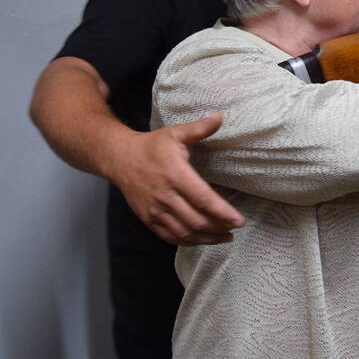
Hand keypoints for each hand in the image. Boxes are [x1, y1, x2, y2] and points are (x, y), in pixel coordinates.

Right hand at [109, 114, 245, 245]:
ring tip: (225, 236)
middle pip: (196, 220)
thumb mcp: (175, 133)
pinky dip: (188, 241)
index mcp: (175, 174)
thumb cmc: (152, 146)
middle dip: (219, 228)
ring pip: (184, 232)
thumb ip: (199, 128)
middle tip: (235, 228)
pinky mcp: (148, 219)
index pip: (202, 198)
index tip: (239, 221)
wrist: (119, 159)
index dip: (222, 212)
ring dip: (206, 238)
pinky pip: (170, 237)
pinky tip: (203, 239)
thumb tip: (220, 117)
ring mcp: (155, 210)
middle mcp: (164, 195)